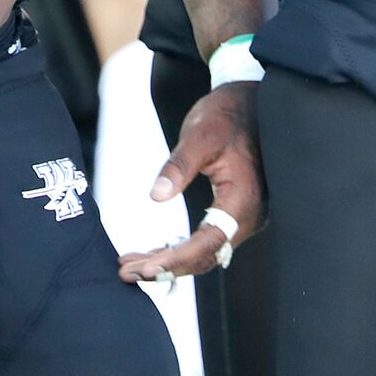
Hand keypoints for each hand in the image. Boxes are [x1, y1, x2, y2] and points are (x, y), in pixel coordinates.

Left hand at [117, 84, 263, 282]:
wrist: (247, 102)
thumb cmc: (225, 116)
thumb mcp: (200, 135)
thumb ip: (179, 166)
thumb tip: (156, 195)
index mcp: (242, 199)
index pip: (208, 243)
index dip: (176, 259)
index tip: (144, 268)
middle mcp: (247, 216)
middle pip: (205, 256)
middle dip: (166, 268)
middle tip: (127, 273)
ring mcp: (241, 217)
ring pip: (204, 252)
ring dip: (169, 262)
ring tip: (131, 266)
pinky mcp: (231, 212)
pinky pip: (205, 240)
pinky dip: (179, 249)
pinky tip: (152, 252)